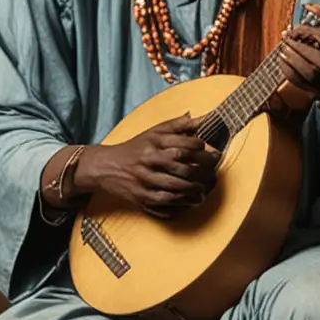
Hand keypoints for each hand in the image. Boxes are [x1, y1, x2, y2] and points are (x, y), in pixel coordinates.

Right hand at [81, 114, 219, 218]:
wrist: (105, 167)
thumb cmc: (135, 149)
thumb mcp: (153, 132)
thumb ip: (177, 125)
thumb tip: (202, 118)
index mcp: (152, 141)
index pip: (183, 145)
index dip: (201, 149)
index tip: (210, 151)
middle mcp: (148, 159)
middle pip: (182, 165)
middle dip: (202, 169)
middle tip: (213, 170)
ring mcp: (144, 179)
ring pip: (176, 185)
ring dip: (195, 188)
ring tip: (204, 188)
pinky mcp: (142, 196)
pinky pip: (167, 200)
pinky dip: (183, 201)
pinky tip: (193, 199)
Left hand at [279, 4, 319, 124]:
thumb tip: (308, 6)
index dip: (303, 28)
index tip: (296, 26)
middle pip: (309, 51)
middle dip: (294, 41)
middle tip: (286, 35)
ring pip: (301, 67)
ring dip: (288, 54)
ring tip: (284, 47)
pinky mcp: (315, 92)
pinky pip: (296, 79)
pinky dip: (286, 68)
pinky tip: (283, 59)